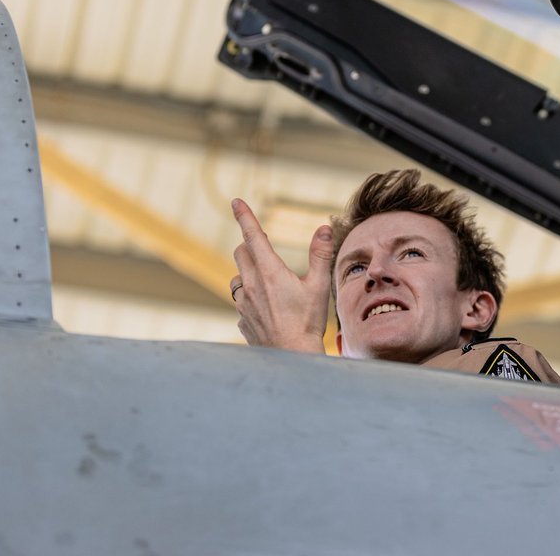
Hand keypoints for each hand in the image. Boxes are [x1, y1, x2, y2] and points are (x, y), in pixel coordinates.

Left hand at [230, 198, 333, 353]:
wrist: (292, 358)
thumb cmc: (308, 322)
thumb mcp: (319, 286)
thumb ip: (320, 255)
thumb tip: (324, 228)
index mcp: (269, 272)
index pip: (252, 235)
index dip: (244, 215)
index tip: (236, 201)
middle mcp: (250, 284)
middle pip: (241, 252)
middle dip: (250, 246)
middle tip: (267, 250)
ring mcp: (242, 304)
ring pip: (238, 277)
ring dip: (249, 273)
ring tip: (270, 284)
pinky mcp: (241, 319)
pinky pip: (240, 300)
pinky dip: (250, 297)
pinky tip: (268, 308)